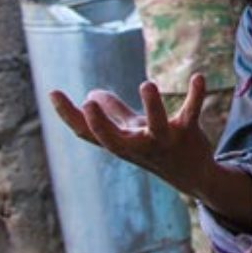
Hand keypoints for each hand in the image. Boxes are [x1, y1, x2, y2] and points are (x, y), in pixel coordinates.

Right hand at [49, 74, 214, 194]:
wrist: (193, 175)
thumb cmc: (155, 149)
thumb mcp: (131, 132)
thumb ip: (112, 113)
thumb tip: (90, 94)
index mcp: (120, 143)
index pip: (88, 134)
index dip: (68, 115)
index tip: (52, 92)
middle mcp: (139, 145)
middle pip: (114, 141)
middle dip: (100, 124)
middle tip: (87, 104)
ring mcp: (164, 141)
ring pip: (157, 126)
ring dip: (152, 106)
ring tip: (147, 84)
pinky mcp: (188, 133)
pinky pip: (191, 113)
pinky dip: (196, 95)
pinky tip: (198, 77)